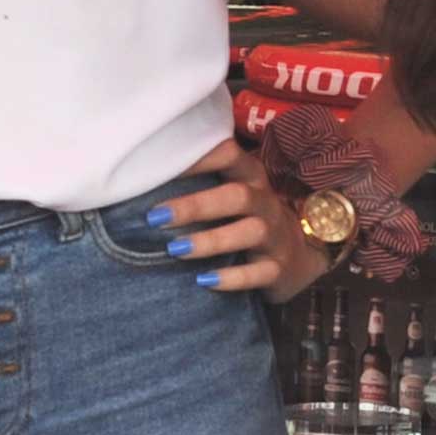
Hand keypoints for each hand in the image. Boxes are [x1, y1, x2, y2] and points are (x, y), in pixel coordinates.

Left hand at [154, 143, 337, 303]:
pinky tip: (205, 281)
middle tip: (156, 217)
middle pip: (236, 196)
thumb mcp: (232, 196)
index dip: (198, 157)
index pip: (228, 153)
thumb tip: (139, 183)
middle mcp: (265, 202)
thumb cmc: (247, 220)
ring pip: (249, 232)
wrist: (296, 258)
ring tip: (175, 249)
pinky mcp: (278, 268)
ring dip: (210, 240)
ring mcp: (276, 236)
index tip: (160, 166)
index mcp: (251, 177)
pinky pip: (259, 273)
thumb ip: (200, 185)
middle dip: (195, 205)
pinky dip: (232, 277)